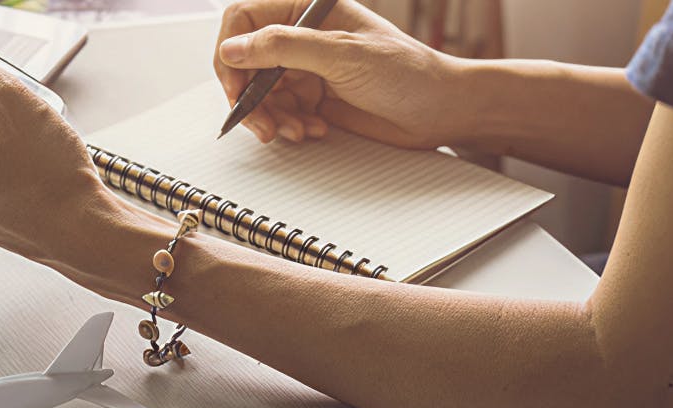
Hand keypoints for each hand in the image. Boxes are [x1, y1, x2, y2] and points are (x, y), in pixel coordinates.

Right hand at [215, 0, 470, 147]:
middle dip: (250, 96)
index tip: (236, 84)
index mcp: (307, 10)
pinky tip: (312, 129)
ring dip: (271, 116)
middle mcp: (302, 36)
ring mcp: (306, 68)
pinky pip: (279, 112)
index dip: (232, 52)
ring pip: (259, 93)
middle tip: (261, 121)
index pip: (245, 20)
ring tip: (295, 129)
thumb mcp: (342, 55)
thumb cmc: (409, 73)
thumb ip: (285, 47)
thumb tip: (234, 48)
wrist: (441, 112)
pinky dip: (288, 126)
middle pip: (246, 62)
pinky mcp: (311, 97)